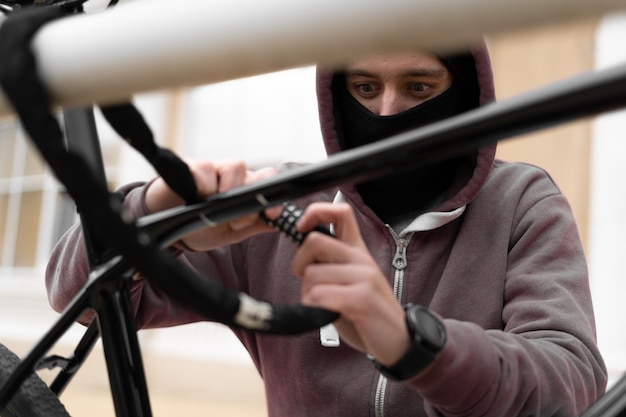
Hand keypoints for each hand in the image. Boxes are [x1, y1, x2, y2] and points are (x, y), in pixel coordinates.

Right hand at [145, 159, 277, 250]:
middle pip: (255, 174)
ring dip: (230, 189)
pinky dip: (205, 183)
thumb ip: (254, 224)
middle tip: (239, 218)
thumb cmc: (200, 224)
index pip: (267, 186)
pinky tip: (198, 194)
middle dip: (252, 196)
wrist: (166, 224)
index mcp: (246, 190)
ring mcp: (214, 169)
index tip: (273, 213)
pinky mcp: (191, 166)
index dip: (273, 198)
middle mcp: (234, 177)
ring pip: (236, 167)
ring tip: (214, 206)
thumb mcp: (231, 231)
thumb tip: (279, 222)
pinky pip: (205, 168)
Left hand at [291, 202, 409, 365]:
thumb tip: (300, 249)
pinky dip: (314, 308)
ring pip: (312, 274)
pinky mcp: (361, 299)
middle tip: (308, 282)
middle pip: (314, 242)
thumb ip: (329, 264)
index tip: (301, 228)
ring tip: (325, 305)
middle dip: (299, 264)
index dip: (315, 213)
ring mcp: (364, 277)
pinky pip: (319, 295)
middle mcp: (361, 259)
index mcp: (358, 251)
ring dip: (308, 295)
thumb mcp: (348, 282)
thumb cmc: (368, 314)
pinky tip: (329, 314)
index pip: (340, 212)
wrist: (400, 341)